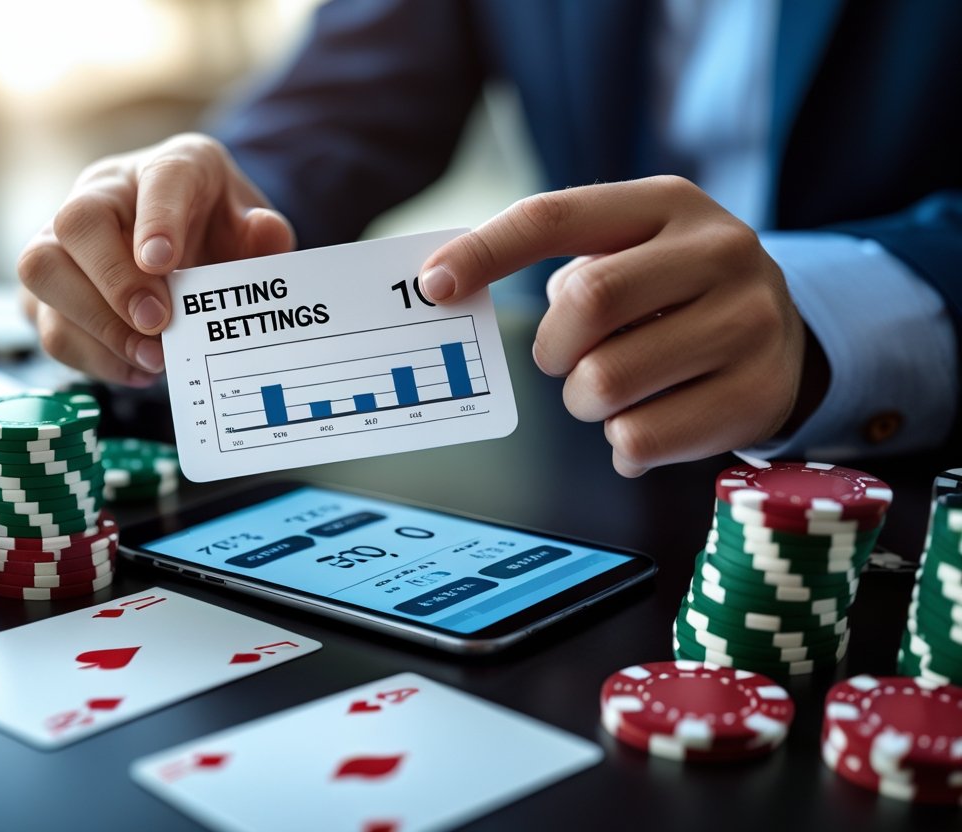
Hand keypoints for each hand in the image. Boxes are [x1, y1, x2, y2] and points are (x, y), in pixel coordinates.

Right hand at [17, 134, 294, 384]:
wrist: (185, 237)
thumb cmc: (214, 229)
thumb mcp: (249, 226)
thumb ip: (264, 235)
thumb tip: (267, 233)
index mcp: (168, 167)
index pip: (158, 178)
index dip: (158, 219)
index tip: (163, 261)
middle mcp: (105, 192)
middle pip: (77, 222)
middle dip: (115, 282)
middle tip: (158, 324)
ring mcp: (64, 236)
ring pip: (42, 271)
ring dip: (95, 325)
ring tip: (151, 359)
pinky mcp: (50, 286)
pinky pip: (48, 321)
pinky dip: (92, 355)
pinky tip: (137, 368)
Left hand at [417, 176, 806, 476]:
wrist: (787, 337)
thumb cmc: (675, 293)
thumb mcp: (632, 252)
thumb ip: (559, 266)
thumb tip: (451, 289)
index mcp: (668, 203)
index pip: (555, 217)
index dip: (485, 252)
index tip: (434, 286)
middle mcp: (719, 251)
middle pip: (587, 300)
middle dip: (553, 348)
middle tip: (564, 362)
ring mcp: (748, 323)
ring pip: (609, 380)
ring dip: (585, 402)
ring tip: (610, 394)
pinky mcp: (757, 394)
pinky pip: (642, 438)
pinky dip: (621, 443)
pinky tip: (642, 425)